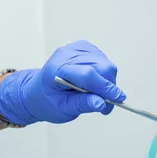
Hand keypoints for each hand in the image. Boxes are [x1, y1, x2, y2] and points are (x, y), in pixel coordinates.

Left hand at [0, 40, 125, 124]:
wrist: (38, 91)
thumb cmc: (48, 101)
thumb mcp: (63, 109)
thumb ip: (83, 104)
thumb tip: (102, 103)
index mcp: (57, 69)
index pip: (88, 74)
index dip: (106, 87)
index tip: (118, 99)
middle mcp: (67, 55)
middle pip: (101, 67)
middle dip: (109, 87)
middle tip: (105, 105)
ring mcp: (75, 49)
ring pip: (105, 64)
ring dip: (107, 82)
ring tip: (96, 95)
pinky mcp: (84, 48)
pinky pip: (103, 60)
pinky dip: (104, 75)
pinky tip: (93, 83)